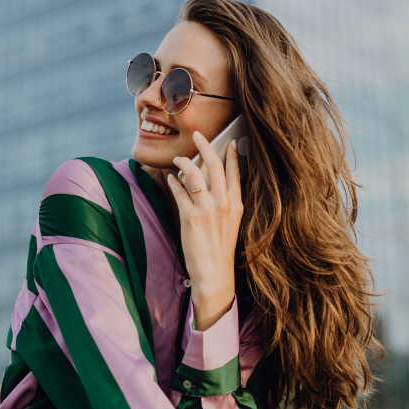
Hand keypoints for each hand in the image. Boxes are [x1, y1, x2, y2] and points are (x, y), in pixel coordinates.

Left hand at [167, 132, 242, 330]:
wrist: (214, 273)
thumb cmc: (221, 249)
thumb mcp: (232, 223)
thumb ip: (226, 202)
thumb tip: (214, 182)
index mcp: (237, 204)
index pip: (236, 172)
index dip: (233, 154)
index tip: (231, 141)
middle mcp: (224, 204)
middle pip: (215, 165)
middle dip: (206, 145)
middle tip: (199, 135)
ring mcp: (207, 209)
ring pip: (195, 173)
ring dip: (185, 161)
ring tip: (180, 158)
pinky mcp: (190, 217)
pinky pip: (180, 190)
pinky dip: (174, 181)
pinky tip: (171, 177)